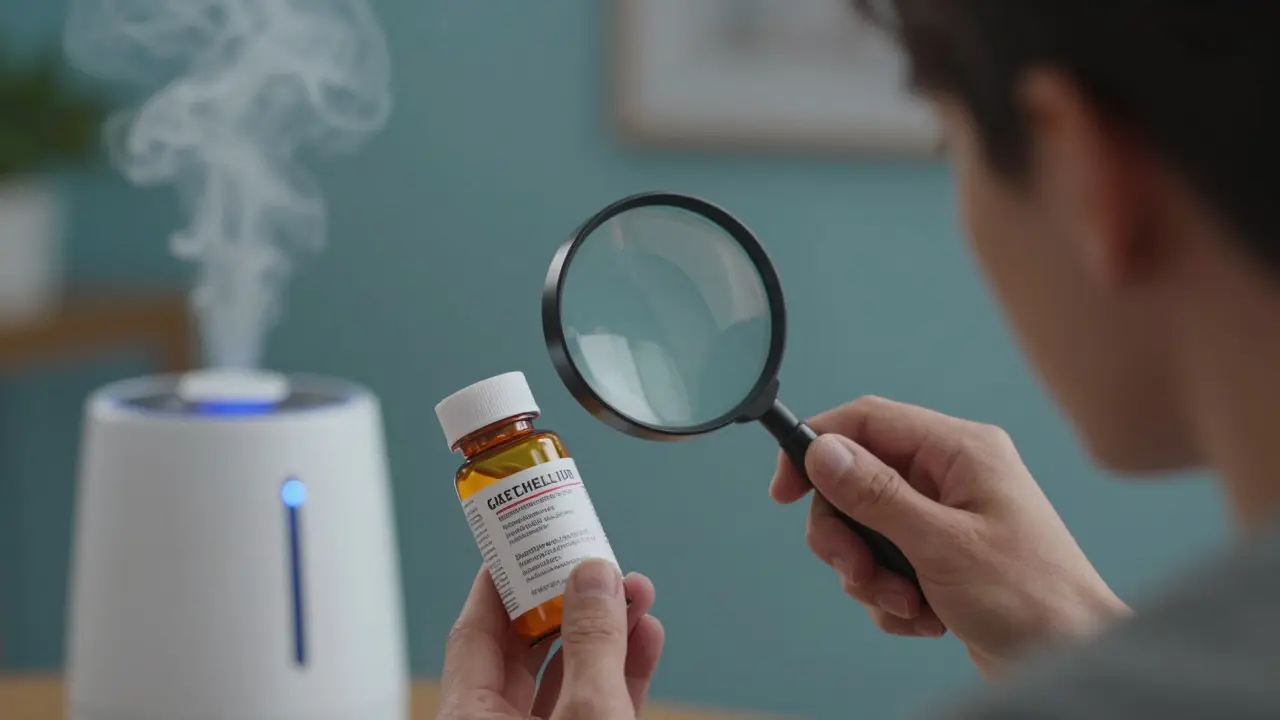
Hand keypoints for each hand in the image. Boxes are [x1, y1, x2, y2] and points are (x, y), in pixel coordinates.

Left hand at [437, 559, 664, 719]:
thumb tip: (592, 575)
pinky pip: (595, 707)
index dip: (501, 582)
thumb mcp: (589, 712)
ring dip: (607, 633)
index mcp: (471, 718)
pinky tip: (646, 638)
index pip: (475, 632)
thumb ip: (591, 644)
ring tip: (636, 592)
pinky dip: (622, 674)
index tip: (522, 542)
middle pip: (526, 651)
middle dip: (570, 603)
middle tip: (592, 563)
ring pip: (568, 677)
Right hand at [771, 396, 1129, 676]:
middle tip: (856, 571)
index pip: (867, 421)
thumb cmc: (1033, 597)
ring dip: (871, 574)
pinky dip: (892, 596)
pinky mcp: (942, 557)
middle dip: (847, 535)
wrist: (1074, 658)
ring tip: (907, 602)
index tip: (785, 490)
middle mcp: (951, 475)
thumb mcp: (942, 544)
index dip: (817, 447)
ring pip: (866, 529)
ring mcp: (946, 517)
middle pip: (857, 482)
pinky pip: (886, 565)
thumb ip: (877, 495)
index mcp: (960, 451)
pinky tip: (926, 616)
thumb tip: (823, 451)